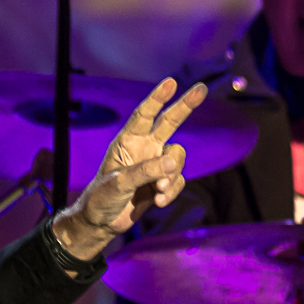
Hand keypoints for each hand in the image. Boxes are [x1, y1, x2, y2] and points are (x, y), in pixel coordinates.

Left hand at [51, 78, 207, 265]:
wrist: (102, 222)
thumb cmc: (102, 197)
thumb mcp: (119, 183)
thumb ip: (145, 171)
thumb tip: (171, 164)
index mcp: (128, 141)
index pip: (144, 115)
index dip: (158, 98)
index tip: (171, 81)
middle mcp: (144, 148)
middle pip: (170, 122)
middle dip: (185, 106)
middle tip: (202, 88)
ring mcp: (155, 164)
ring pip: (177, 158)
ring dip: (171, 175)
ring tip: (158, 190)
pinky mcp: (162, 182)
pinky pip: (178, 180)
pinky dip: (171, 191)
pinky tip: (159, 201)